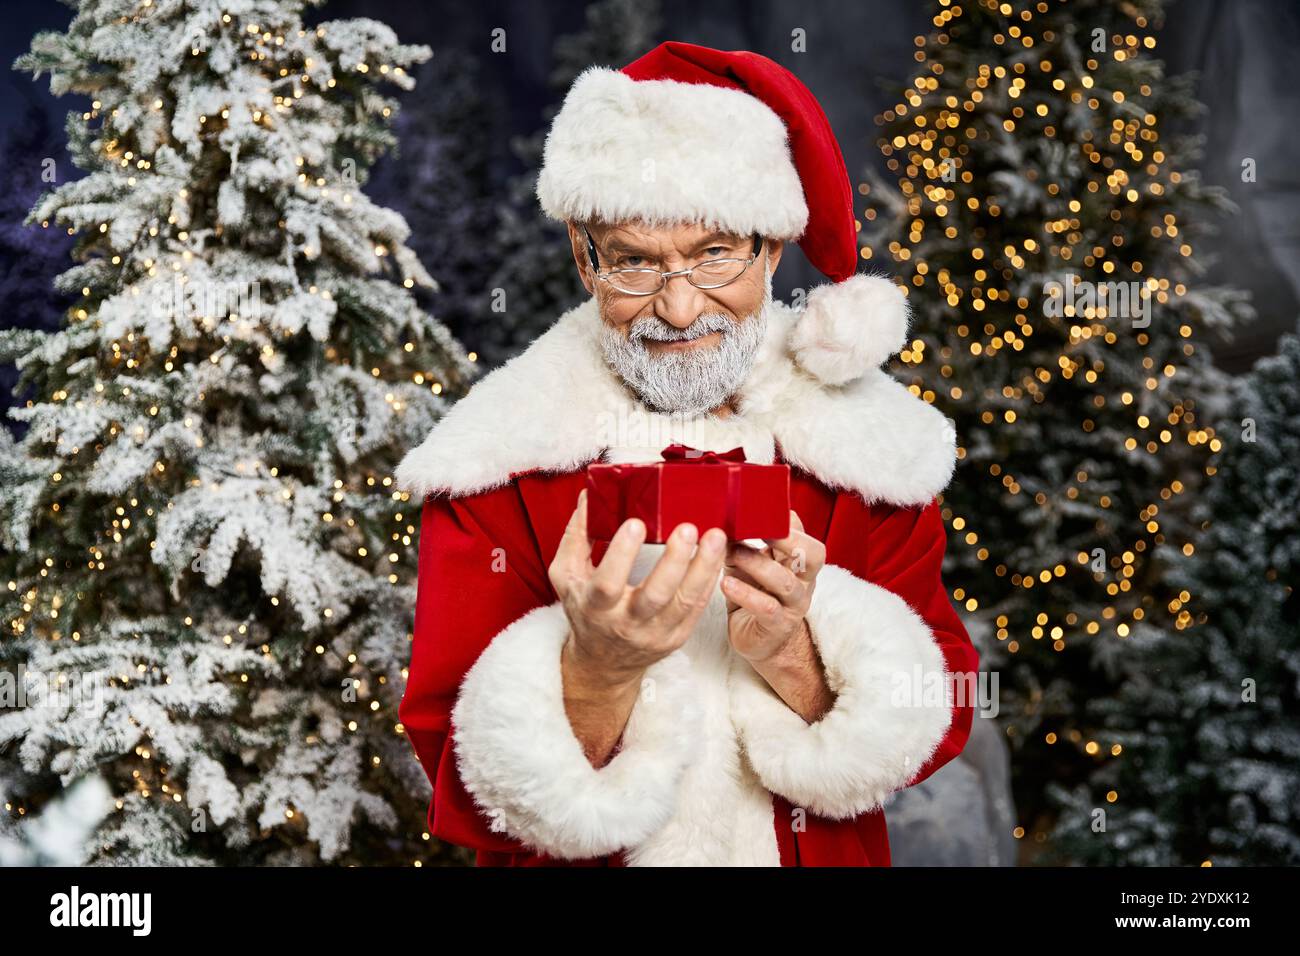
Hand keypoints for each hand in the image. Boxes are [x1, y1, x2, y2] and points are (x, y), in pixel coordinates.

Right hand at [548, 488, 728, 688]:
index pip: (608, 584)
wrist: (603, 661)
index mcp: (595, 606)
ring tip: (716, 537)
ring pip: (684, 603)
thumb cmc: (585, 609)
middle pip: (654, 596)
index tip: (636, 523)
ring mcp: (654, 633)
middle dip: (674, 562)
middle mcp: (625, 623)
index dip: (622, 555)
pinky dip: (708, 581)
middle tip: (688, 528)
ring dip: (703, 568)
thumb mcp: (567, 575)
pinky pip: (696, 609)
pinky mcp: (676, 637)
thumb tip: (589, 496)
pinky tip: (716, 557)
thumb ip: (576, 536)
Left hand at [721, 509, 825, 663]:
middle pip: (813, 555)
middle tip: (760, 530)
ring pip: (787, 582)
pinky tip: (727, 584)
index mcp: (798, 562)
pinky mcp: (778, 625)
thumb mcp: (751, 564)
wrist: (759, 640)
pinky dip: (746, 595)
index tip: (763, 510)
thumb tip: (724, 516)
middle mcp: (802, 581)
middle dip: (790, 540)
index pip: (805, 536)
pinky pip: (768, 608)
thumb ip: (744, 543)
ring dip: (759, 565)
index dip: (790, 523)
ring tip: (734, 554)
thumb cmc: (754, 595)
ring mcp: (793, 605)